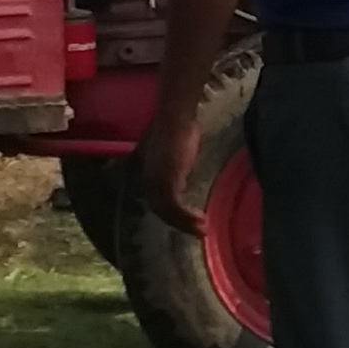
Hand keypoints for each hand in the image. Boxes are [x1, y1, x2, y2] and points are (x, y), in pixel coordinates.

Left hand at [137, 100, 208, 236]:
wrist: (174, 117)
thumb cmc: (176, 127)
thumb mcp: (170, 149)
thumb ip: (169, 161)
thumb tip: (179, 167)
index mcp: (147, 174)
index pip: (156, 200)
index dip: (170, 212)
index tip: (186, 219)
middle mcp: (148, 181)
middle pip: (161, 210)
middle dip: (178, 223)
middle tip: (196, 231)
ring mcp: (157, 182)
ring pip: (167, 212)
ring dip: (184, 223)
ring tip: (201, 230)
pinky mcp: (168, 181)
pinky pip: (175, 207)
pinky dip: (186, 217)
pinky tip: (200, 220)